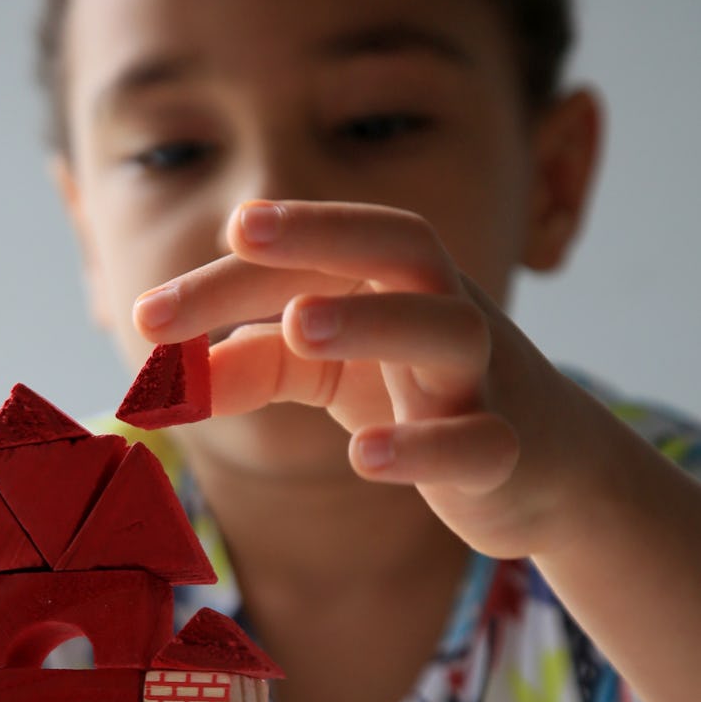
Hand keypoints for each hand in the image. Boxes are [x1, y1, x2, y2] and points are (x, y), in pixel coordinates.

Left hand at [133, 199, 592, 558]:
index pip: (320, 253)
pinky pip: (475, 441)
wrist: (544, 467)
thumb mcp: (326, 373)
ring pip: (448, 329)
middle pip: (400, 249)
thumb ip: (250, 367)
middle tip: (241, 234)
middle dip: (322, 234)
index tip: (156, 303)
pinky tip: (364, 457)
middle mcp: (445, 312)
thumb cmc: (420, 397)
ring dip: (374, 320)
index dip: (241, 271)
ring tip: (298, 324)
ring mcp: (482, 378)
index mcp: (397, 282)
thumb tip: (160, 384)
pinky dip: (424, 446)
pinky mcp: (504, 451)